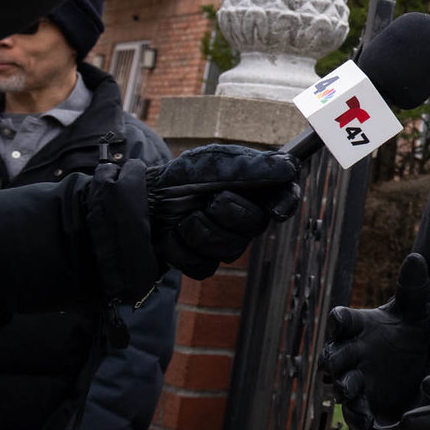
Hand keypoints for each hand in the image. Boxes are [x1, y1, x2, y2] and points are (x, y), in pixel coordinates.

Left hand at [144, 144, 300, 278]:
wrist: (139, 202)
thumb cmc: (178, 177)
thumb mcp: (213, 162)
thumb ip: (252, 166)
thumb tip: (290, 167)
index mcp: (254, 188)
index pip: (285, 196)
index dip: (287, 203)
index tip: (277, 210)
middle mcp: (245, 216)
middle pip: (256, 226)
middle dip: (228, 212)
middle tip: (208, 199)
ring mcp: (224, 242)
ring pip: (231, 250)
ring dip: (201, 231)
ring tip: (184, 217)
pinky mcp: (202, 262)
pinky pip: (205, 267)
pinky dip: (183, 251)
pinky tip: (173, 236)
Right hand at [323, 252, 429, 429]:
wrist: (414, 371)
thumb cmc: (406, 336)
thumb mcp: (414, 313)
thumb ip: (413, 288)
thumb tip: (417, 257)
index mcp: (359, 328)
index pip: (342, 321)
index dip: (339, 320)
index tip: (340, 319)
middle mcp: (350, 354)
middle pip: (333, 356)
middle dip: (332, 360)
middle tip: (334, 365)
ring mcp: (354, 380)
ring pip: (340, 385)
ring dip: (343, 389)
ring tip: (349, 392)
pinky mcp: (363, 405)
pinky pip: (354, 413)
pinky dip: (358, 416)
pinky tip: (367, 421)